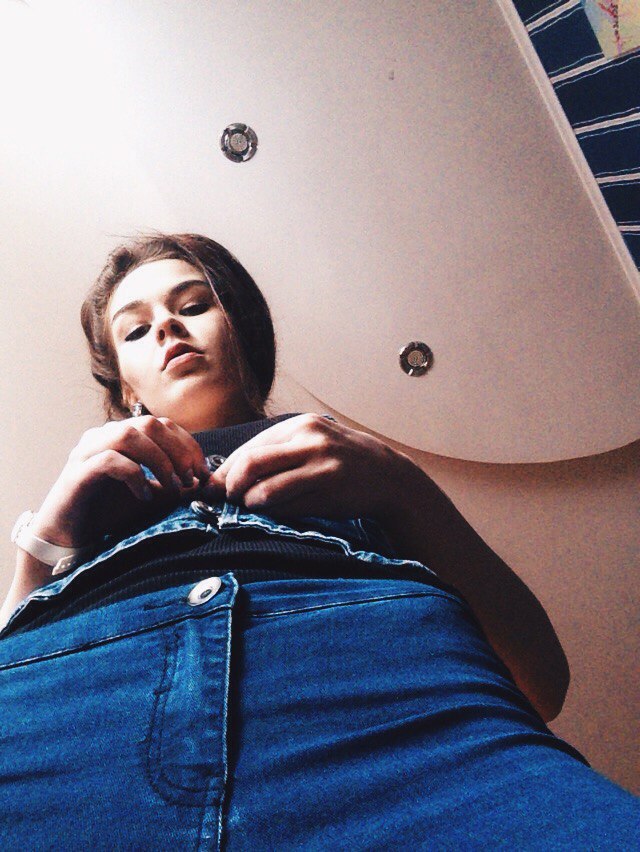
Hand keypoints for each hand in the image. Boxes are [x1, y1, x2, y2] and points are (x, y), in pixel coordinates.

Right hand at [31, 416, 210, 547]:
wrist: (70, 538)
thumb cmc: (109, 514)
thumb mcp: (151, 496)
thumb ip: (173, 485)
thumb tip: (203, 481)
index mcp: (121, 436)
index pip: (161, 424)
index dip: (187, 444)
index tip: (202, 471)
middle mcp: (103, 436)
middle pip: (148, 423)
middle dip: (177, 450)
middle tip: (189, 478)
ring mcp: (88, 452)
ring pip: (129, 435)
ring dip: (159, 460)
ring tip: (171, 487)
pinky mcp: (77, 472)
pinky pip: (109, 460)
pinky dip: (134, 476)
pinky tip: (144, 496)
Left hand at [202, 413, 410, 520]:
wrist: (386, 474)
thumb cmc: (340, 462)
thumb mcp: (309, 445)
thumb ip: (275, 454)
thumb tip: (228, 474)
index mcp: (298, 427)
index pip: (248, 449)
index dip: (224, 471)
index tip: (211, 488)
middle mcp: (308, 439)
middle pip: (250, 463)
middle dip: (230, 486)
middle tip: (226, 501)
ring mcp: (320, 462)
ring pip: (266, 487)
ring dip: (249, 503)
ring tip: (248, 508)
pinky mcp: (330, 486)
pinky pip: (288, 505)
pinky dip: (271, 512)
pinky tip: (272, 513)